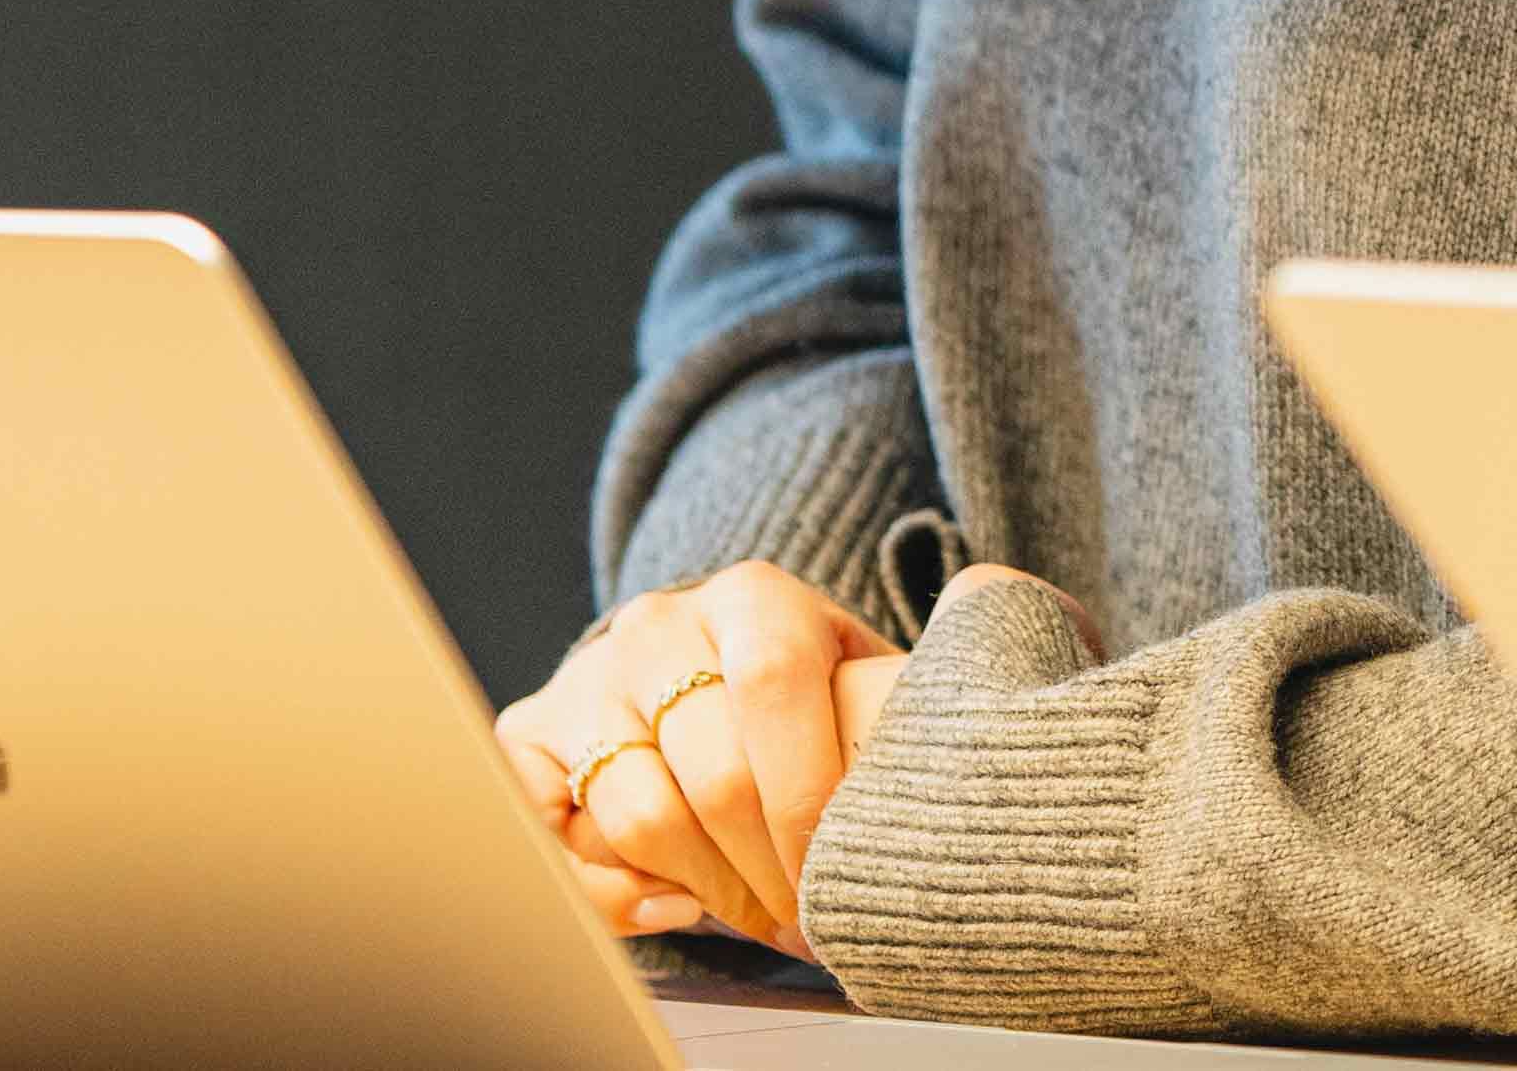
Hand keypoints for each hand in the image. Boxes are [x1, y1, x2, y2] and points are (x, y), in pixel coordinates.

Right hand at [493, 564, 906, 951]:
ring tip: (758, 915)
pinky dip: (617, 891)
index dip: (809, 798)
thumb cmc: (806, 691)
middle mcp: (658, 623)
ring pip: (640, 817)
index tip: (841, 875)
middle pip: (712, 774)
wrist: (697, 661)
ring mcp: (587, 678)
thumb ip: (911, 699)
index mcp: (753, 595)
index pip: (778, 689)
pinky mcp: (528, 733)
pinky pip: (560, 840)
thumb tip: (988, 730)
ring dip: (707, 891)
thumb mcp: (859, 672)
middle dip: (769, 872)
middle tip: (809, 922)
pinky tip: (677, 900)